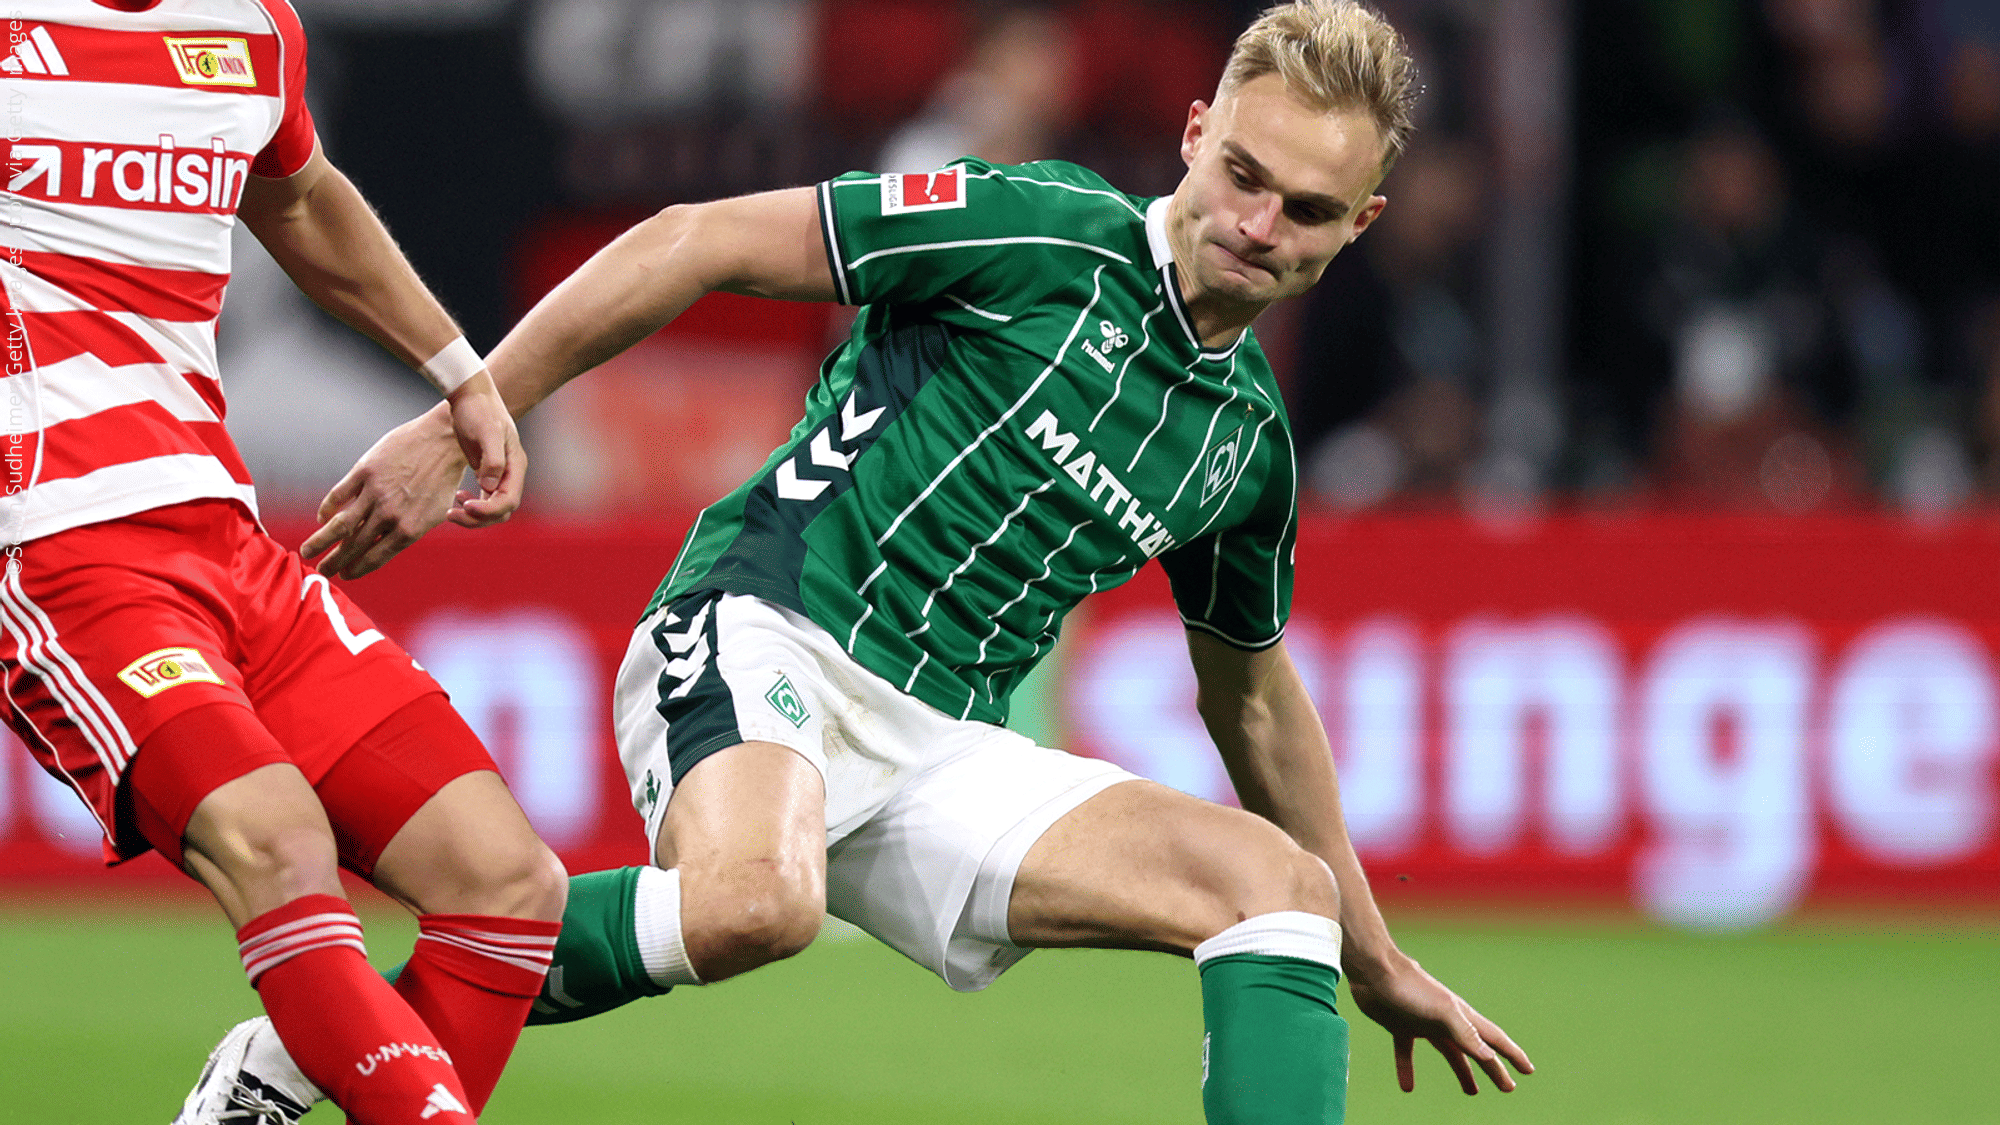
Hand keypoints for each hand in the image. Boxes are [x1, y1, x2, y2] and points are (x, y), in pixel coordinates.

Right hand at [302, 399, 505, 577]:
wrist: (446, 439)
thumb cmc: (444, 477)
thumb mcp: (434, 512)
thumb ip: (408, 530)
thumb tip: (382, 546)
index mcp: (410, 529)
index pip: (376, 557)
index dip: (357, 568)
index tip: (345, 576)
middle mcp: (390, 514)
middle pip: (354, 545)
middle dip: (335, 562)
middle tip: (322, 572)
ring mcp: (376, 492)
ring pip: (340, 525)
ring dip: (321, 541)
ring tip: (307, 552)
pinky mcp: (365, 471)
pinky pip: (338, 495)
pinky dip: (327, 508)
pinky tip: (321, 518)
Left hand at [442, 369, 526, 527]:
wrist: (470, 395)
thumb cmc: (479, 410)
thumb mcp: (487, 432)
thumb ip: (492, 460)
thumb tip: (490, 486)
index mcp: (516, 466)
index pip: (508, 501)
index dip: (488, 510)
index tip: (465, 507)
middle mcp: (511, 474)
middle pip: (501, 511)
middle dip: (478, 518)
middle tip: (451, 514)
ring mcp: (499, 475)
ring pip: (492, 509)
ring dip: (473, 516)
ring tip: (451, 511)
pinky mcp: (486, 473)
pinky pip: (484, 499)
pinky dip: (471, 505)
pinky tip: (458, 498)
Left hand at [1346, 953, 1532, 1094]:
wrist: (1373, 971)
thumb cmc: (1409, 988)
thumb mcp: (1442, 1012)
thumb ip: (1465, 1033)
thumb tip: (1489, 1056)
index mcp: (1461, 1016)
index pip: (1493, 1039)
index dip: (1512, 1055)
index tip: (1528, 1070)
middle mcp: (1446, 1020)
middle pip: (1475, 1050)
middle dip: (1493, 1069)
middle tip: (1507, 1088)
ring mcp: (1423, 1023)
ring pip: (1448, 1052)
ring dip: (1461, 1071)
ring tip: (1471, 1091)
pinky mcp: (1400, 1026)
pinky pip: (1407, 1052)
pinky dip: (1408, 1069)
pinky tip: (1407, 1087)